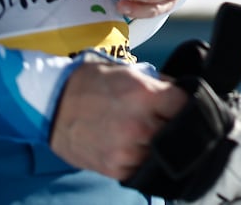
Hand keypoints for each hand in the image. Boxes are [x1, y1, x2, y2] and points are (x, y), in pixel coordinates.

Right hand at [50, 57, 186, 179]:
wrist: (54, 105)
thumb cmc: (93, 84)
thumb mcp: (130, 72)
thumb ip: (160, 84)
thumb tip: (185, 94)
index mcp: (145, 95)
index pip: (186, 104)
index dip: (184, 103)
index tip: (178, 105)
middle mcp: (139, 125)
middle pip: (177, 131)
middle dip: (171, 124)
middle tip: (159, 117)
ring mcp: (127, 150)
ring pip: (162, 152)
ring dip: (157, 144)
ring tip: (141, 131)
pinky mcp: (116, 168)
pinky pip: (143, 167)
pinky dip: (141, 158)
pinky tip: (130, 144)